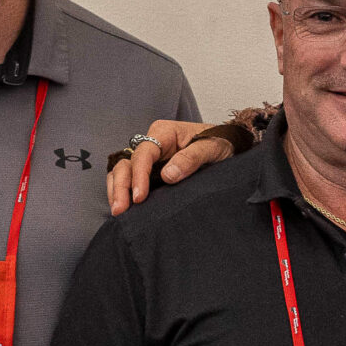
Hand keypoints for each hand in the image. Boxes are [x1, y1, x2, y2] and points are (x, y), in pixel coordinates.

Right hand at [107, 120, 230, 214]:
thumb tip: (168, 175)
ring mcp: (149, 159)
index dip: (138, 175)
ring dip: (117, 191)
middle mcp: (151, 144)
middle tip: (120, 209)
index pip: (143, 154)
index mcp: (163, 133)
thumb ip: (191, 158)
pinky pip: (130, 180)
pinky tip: (125, 209)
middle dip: (120, 186)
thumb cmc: (219, 142)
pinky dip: (123, 192)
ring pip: (122, 171)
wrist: (228, 146)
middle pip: (126, 163)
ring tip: (118, 212)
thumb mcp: (212, 148)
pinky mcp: (150, 172)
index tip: (139, 196)